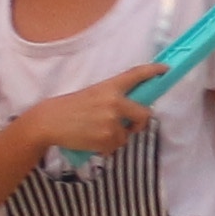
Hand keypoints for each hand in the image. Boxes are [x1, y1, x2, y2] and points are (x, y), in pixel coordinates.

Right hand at [20, 67, 165, 155]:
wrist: (49, 122)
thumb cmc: (69, 108)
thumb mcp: (92, 95)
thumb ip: (112, 99)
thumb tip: (130, 109)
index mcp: (109, 87)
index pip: (136, 75)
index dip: (153, 71)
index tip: (165, 69)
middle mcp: (114, 102)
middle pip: (145, 114)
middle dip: (140, 122)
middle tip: (132, 126)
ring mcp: (112, 121)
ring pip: (127, 134)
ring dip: (116, 137)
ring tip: (95, 131)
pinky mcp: (107, 138)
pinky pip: (116, 146)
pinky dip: (106, 147)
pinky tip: (91, 140)